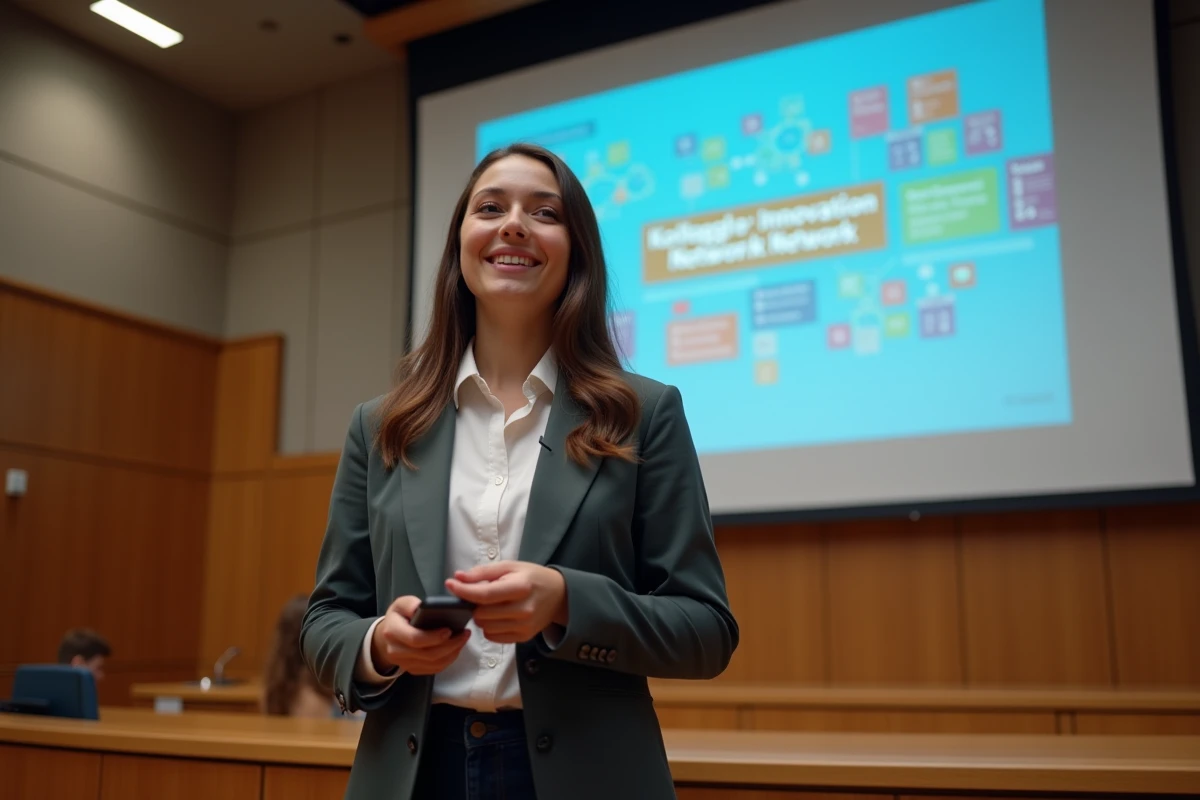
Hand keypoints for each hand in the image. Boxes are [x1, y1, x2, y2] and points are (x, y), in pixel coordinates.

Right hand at [370, 595, 470, 675]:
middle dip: (450, 645)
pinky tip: (456, 649)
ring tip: (463, 639)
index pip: (415, 639)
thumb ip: (411, 604)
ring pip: (433, 664)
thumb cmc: (398, 617)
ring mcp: (404, 663)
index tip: (449, 630)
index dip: (434, 637)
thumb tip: (422, 608)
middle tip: (464, 633)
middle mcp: (396, 651)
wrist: (387, 636)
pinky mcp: (413, 670)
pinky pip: (434, 669)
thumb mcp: (401, 604)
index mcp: (393, 632)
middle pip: (428, 654)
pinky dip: (448, 660)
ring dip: (452, 653)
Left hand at [445, 561, 567, 643]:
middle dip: (474, 604)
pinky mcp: (523, 637)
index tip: (451, 584)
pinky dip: (489, 627)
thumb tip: (459, 577)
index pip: (485, 594)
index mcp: (520, 587)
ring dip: (482, 617)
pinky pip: (493, 637)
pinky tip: (498, 616)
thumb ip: (483, 572)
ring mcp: (524, 626)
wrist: (558, 595)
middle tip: (480, 596)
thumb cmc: (532, 578)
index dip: (464, 590)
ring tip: (491, 606)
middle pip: (482, 613)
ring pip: (485, 627)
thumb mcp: (510, 567)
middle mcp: (524, 610)